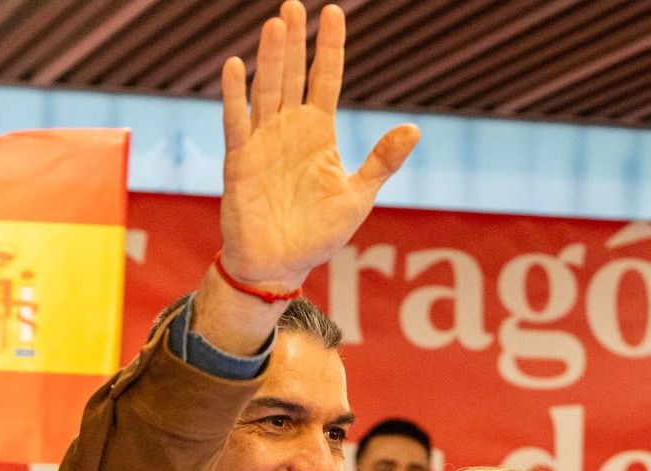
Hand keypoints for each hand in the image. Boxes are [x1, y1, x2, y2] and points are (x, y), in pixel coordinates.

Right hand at [218, 3, 418, 290]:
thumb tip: (414, 129)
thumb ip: (382, 161)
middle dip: (294, 42)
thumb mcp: (358, 195)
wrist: (281, 265)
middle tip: (294, 6)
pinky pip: (237, 123)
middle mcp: (289, 129)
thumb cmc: (318, 232)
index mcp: (318, 133)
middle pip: (292, 75)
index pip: (325, 80)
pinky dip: (235, 96)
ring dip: (270, 59)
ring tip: (275, 25)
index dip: (329, 48)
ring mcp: (262, 142)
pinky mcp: (240, 161)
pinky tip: (235, 66)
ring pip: (267, 90)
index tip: (333, 12)